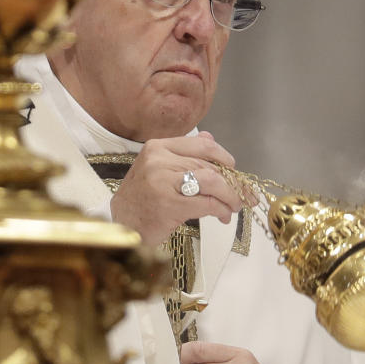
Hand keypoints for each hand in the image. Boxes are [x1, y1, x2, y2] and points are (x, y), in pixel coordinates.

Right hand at [110, 132, 243, 245]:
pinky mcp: (169, 205)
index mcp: (158, 147)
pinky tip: (222, 215)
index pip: (202, 145)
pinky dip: (220, 209)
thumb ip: (184, 153)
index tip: (234, 169)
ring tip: (234, 205)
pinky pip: (206, 203)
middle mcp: (159, 161)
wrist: (121, 224)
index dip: (224, 157)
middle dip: (232, 182)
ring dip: (230, 195)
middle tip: (243, 194)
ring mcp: (163, 182)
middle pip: (209, 166)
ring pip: (212, 182)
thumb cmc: (143, 198)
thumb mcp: (159, 168)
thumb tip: (211, 139)